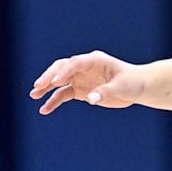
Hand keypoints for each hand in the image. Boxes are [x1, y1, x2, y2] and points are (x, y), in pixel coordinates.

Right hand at [29, 50, 143, 114]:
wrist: (137, 87)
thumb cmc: (132, 82)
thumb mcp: (122, 87)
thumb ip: (106, 92)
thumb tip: (90, 99)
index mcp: (96, 60)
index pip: (76, 62)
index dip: (65, 71)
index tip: (55, 81)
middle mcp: (85, 67)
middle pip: (62, 68)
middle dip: (49, 76)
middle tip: (38, 86)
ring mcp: (81, 78)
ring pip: (59, 80)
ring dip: (46, 87)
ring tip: (34, 95)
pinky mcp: (80, 90)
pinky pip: (63, 94)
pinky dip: (53, 101)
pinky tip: (44, 110)